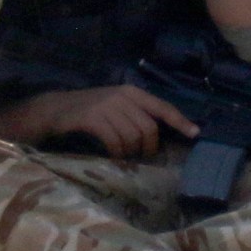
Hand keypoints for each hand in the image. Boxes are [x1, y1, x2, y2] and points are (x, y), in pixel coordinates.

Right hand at [0, 85, 198, 158]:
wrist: (55, 109)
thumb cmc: (90, 111)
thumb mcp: (115, 106)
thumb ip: (135, 115)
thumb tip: (159, 135)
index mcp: (132, 92)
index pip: (162, 106)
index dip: (180, 120)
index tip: (195, 133)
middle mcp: (122, 96)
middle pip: (149, 127)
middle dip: (149, 147)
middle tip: (143, 158)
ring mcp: (107, 106)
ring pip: (133, 136)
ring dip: (131, 153)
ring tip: (125, 158)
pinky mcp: (92, 118)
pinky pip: (114, 141)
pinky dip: (117, 153)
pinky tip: (113, 157)